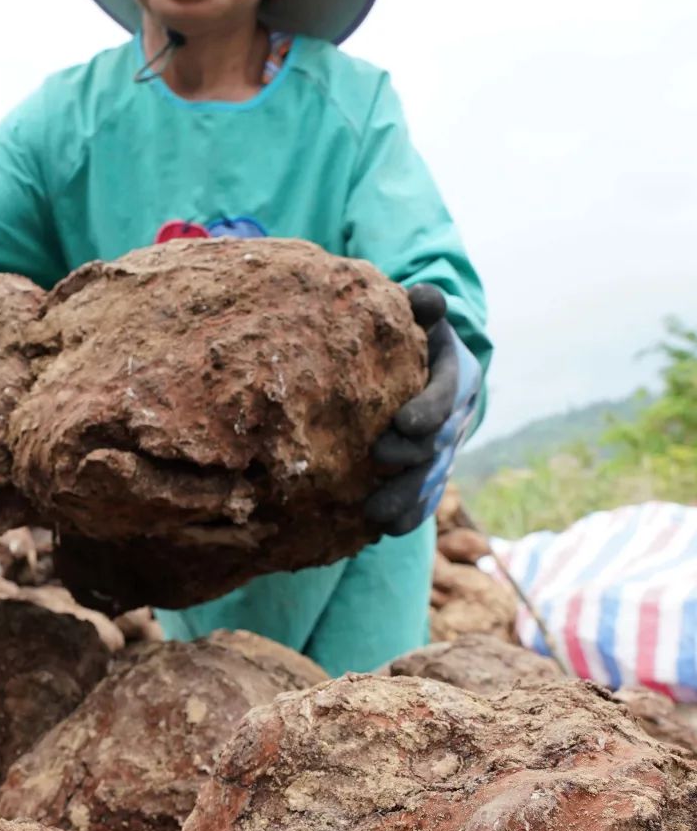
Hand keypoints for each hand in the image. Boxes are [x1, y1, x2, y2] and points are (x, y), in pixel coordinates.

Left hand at [365, 286, 481, 537]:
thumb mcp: (420, 315)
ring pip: (431, 478)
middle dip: (410, 457)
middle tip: (376, 460)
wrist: (431, 364)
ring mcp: (445, 448)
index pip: (447, 395)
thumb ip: (423, 306)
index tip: (403, 423)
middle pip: (437, 444)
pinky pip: (426, 497)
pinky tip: (383, 532)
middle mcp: (456, 417)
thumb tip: (426, 298)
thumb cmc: (413, 333)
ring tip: (373, 516)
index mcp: (457, 376)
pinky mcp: (432, 470)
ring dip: (405, 498)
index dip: (428, 410)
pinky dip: (409, 515)